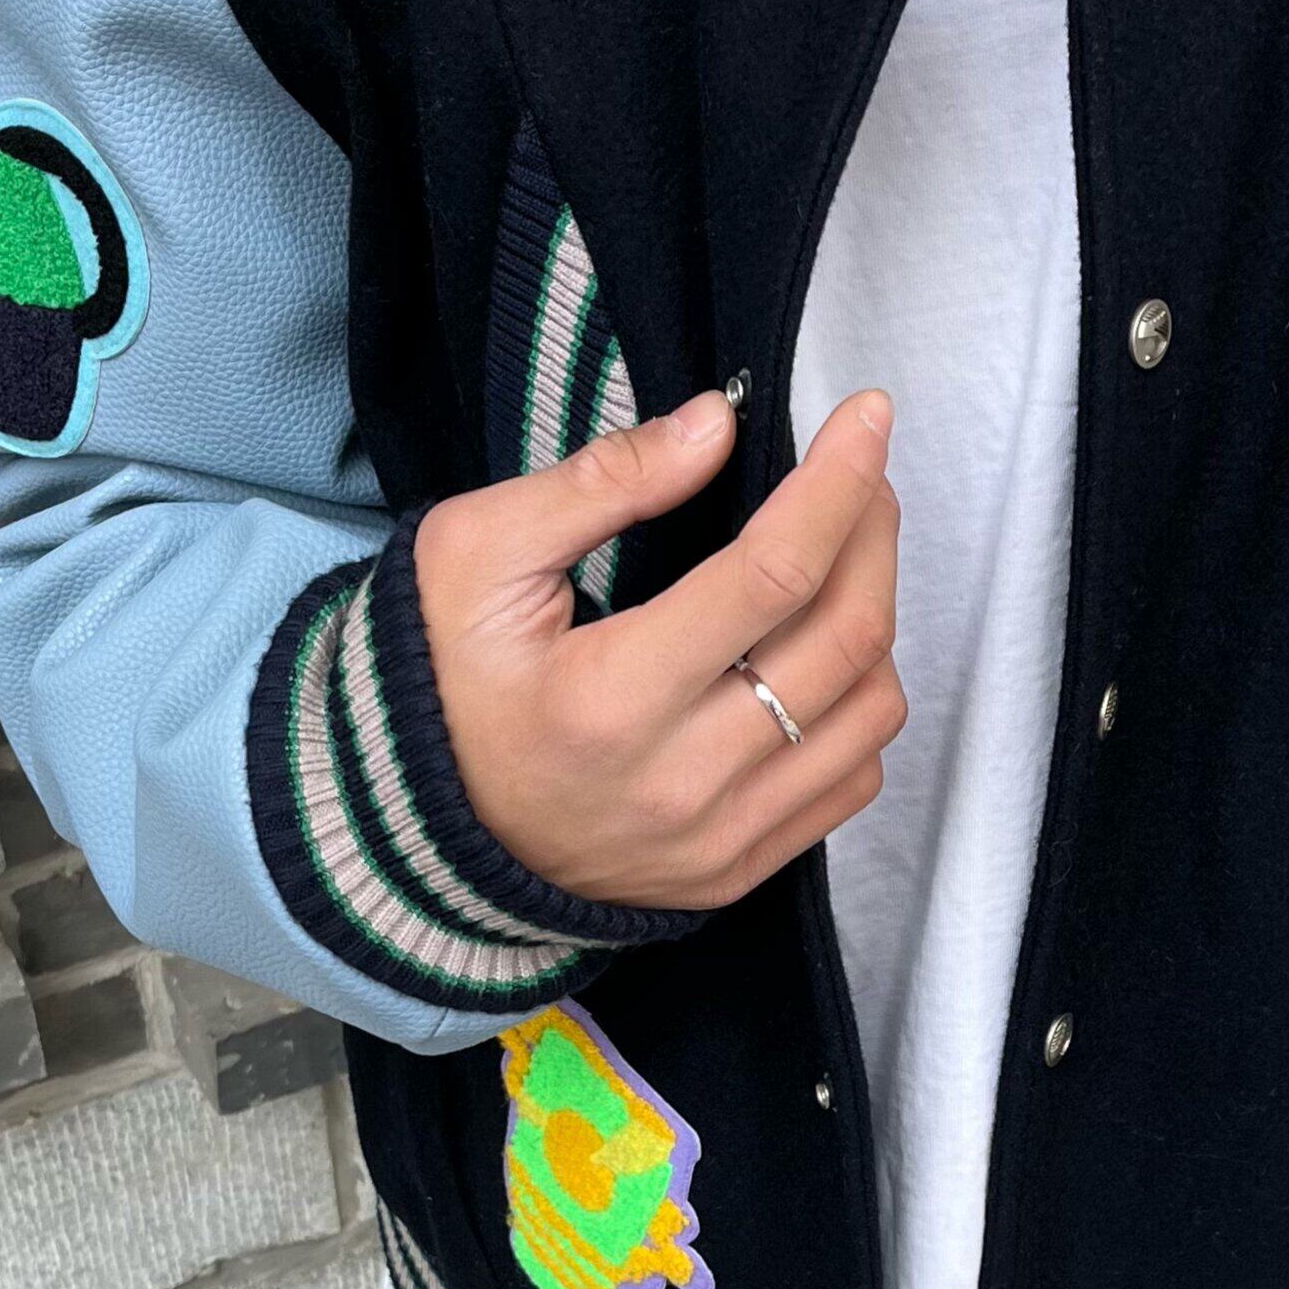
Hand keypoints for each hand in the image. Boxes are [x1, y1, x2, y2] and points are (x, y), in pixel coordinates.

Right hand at [416, 387, 904, 910]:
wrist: (412, 830)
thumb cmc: (440, 680)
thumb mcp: (477, 554)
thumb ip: (603, 483)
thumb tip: (718, 426)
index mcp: (609, 698)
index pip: (774, 575)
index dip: (838, 484)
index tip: (867, 418)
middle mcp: (678, 782)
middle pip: (845, 639)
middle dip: (873, 533)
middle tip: (860, 473)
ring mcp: (715, 839)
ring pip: (870, 713)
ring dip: (877, 616)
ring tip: (841, 559)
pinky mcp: (735, 871)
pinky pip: (853, 780)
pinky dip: (859, 703)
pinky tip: (819, 654)